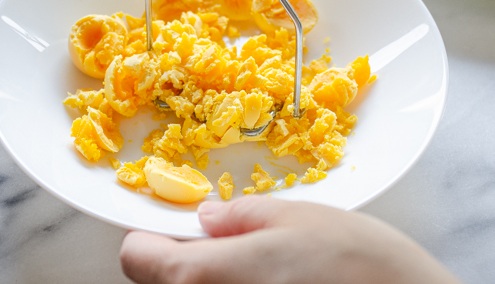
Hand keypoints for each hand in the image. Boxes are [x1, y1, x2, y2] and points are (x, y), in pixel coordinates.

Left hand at [120, 196, 461, 283]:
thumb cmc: (357, 263)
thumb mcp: (294, 217)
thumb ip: (238, 216)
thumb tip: (208, 219)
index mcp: (204, 279)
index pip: (137, 258)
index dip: (150, 237)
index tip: (171, 227)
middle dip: (185, 262)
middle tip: (227, 244)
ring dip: (214, 283)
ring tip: (261, 270)